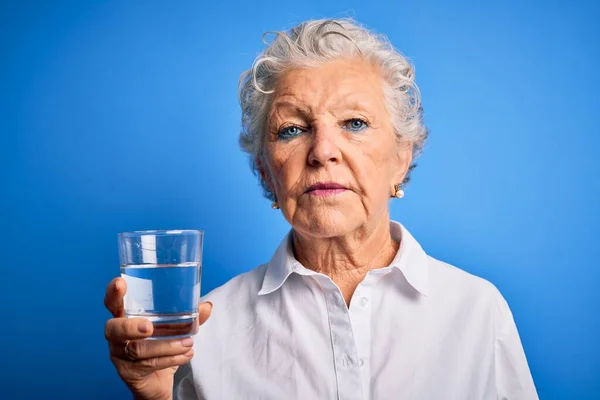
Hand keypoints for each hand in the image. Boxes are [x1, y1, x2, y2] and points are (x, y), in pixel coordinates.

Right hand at [104, 277, 211, 399]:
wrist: (156, 381)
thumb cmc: (160, 346)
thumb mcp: (173, 329)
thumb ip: (188, 316)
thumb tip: (207, 306)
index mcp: (125, 316)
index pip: (113, 303)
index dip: (113, 293)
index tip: (120, 283)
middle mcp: (117, 336)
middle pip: (114, 329)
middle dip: (130, 326)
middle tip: (149, 327)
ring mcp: (119, 355)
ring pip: (138, 350)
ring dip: (166, 345)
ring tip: (188, 343)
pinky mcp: (128, 372)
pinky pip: (148, 365)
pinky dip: (171, 359)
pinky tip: (186, 355)